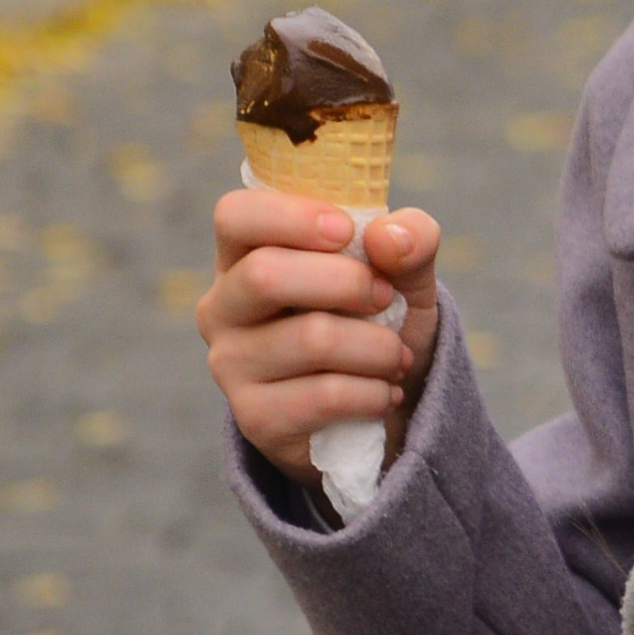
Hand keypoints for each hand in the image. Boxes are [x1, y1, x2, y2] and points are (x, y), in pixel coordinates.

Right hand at [197, 194, 441, 483]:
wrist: (386, 406)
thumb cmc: (379, 319)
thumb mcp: (407, 272)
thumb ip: (409, 240)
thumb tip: (391, 237)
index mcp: (245, 254)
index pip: (236, 216)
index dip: (290, 216)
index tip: (347, 230)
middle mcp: (223, 307)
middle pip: (266, 275)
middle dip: (346, 282)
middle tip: (385, 297)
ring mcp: (231, 365)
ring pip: (311, 338)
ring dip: (377, 346)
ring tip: (396, 356)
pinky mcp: (255, 418)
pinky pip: (325, 395)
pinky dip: (373, 392)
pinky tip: (384, 393)